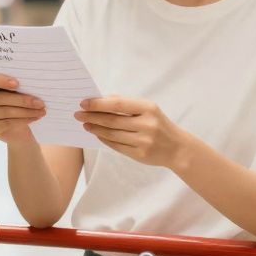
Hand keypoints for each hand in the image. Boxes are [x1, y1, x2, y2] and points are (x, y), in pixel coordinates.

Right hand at [0, 74, 45, 144]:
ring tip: (41, 111)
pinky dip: (24, 120)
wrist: (17, 128)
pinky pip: (7, 123)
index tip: (17, 84)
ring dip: (27, 111)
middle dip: (22, 100)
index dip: (0, 81)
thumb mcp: (19, 93)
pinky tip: (35, 118)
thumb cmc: (18, 104)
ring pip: (6, 111)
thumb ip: (20, 87)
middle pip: (0, 98)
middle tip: (40, 102)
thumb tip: (35, 84)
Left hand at [76, 96, 192, 169]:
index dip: (99, 103)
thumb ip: (126, 104)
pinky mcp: (140, 155)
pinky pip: (116, 146)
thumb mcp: (149, 110)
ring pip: (112, 134)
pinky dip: (104, 139)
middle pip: (112, 120)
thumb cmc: (158, 124)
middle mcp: (147, 125)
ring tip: (85, 124)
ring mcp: (143, 141)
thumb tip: (100, 100)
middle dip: (92, 117)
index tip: (83, 102)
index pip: (118, 104)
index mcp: (149, 108)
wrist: (177, 148)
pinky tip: (97, 134)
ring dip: (95, 129)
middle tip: (78, 114)